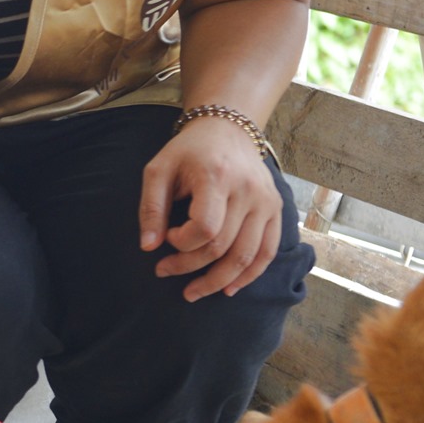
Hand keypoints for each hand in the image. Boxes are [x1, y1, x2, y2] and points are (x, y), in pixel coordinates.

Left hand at [138, 115, 282, 300]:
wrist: (227, 130)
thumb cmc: (188, 152)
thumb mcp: (159, 170)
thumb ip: (151, 208)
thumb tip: (148, 247)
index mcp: (217, 176)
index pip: (205, 228)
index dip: (182, 243)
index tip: (167, 237)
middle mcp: (248, 190)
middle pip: (222, 246)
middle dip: (190, 267)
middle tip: (164, 271)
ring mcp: (266, 202)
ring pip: (246, 256)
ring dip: (218, 281)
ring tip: (193, 292)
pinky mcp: (275, 210)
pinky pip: (267, 253)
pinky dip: (248, 276)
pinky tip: (228, 289)